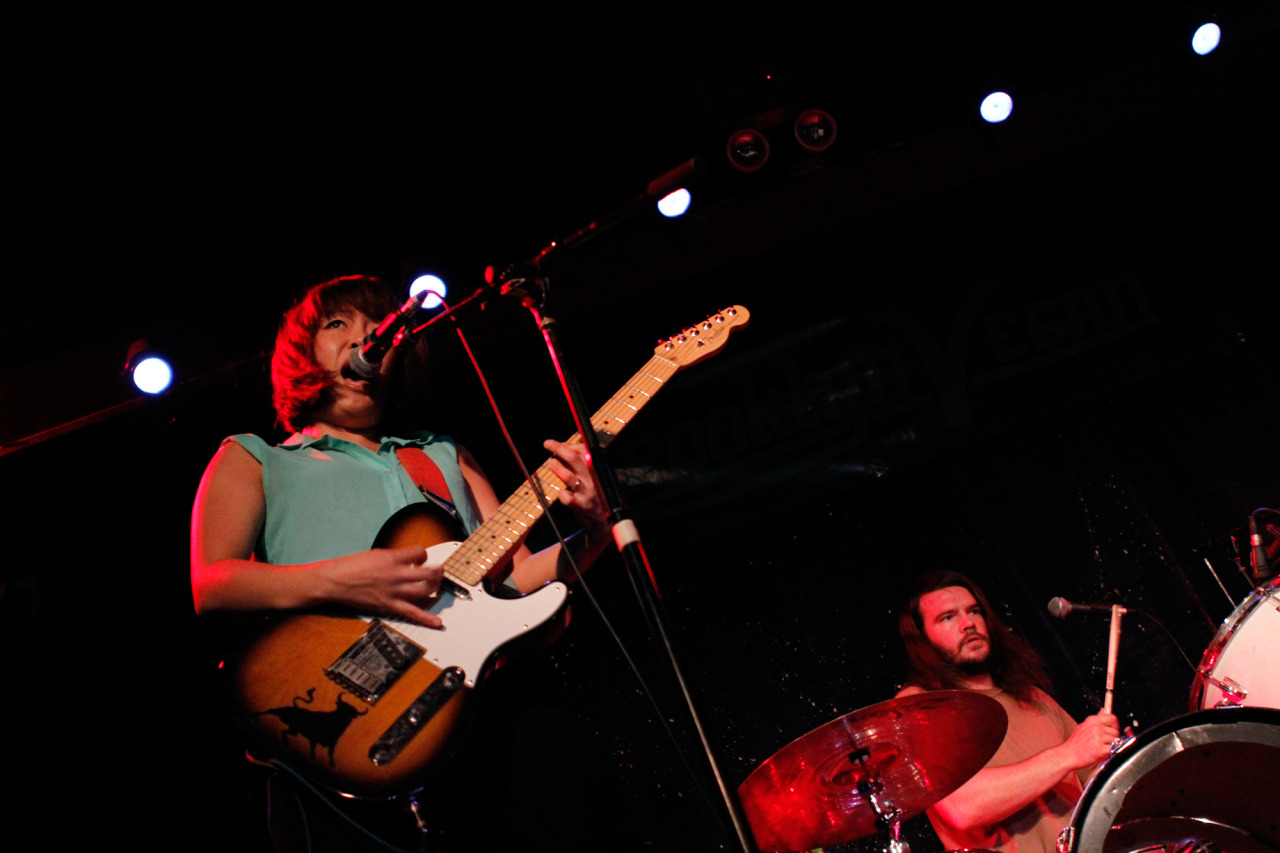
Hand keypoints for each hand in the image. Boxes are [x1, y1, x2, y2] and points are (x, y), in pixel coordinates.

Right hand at [317, 545, 444, 628]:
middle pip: (427, 573)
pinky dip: (426, 619)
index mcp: (392, 558)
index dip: (423, 554)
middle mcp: (396, 574)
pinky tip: (438, 623)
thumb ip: (393, 558)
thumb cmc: (351, 565)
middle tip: (438, 571)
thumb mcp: (375, 554)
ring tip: (437, 586)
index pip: (419, 552)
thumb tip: (405, 562)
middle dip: (437, 571)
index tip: (419, 559)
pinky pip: (411, 613)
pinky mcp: (388, 605)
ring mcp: (393, 591)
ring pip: (424, 590)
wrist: (335, 581)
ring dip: (435, 588)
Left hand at [544, 439, 607, 530]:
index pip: (584, 451)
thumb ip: (587, 465)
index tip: (560, 444)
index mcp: (600, 470)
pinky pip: (565, 496)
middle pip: (574, 459)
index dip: (570, 446)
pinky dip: (562, 493)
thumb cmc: (601, 497)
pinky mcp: (581, 506)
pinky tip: (563, 493)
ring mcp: (587, 493)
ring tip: (551, 463)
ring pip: (568, 476)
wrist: (607, 522)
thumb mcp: (600, 478)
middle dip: (559, 449)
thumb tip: (568, 449)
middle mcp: (595, 479)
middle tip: (547, 443)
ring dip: (557, 467)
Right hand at [1062, 711, 1120, 769]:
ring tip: (1101, 748)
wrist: (1069, 755)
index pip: (1112, 718)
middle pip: (1116, 731)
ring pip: (1116, 741)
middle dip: (1113, 737)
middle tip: (1104, 742)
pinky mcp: (1100, 749)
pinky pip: (1114, 749)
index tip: (1113, 729)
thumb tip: (1104, 710)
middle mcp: (1096, 727)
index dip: (1115, 725)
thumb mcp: (1084, 726)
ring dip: (1112, 746)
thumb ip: (1096, 719)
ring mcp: (1098, 737)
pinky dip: (1110, 752)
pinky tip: (1102, 753)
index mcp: (1092, 720)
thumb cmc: (1076, 742)